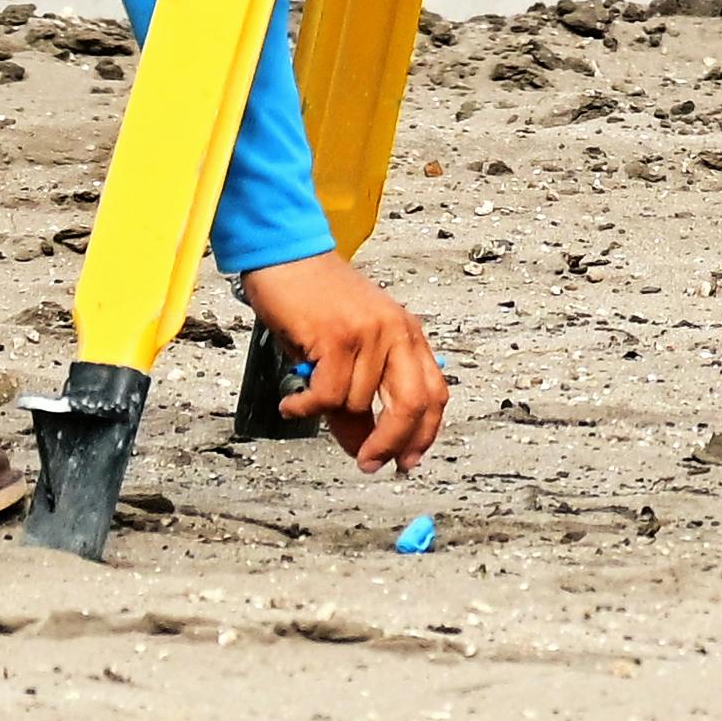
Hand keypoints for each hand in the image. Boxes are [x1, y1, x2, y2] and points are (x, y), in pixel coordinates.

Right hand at [236, 252, 449, 474]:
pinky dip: (306, 407)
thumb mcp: (348, 350)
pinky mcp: (337, 337)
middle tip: (370, 463)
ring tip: (305, 402)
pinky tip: (293, 403)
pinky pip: (327, 395)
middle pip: (412, 405)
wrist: (287, 256)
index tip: (405, 461)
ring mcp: (369, 333)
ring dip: (328, 414)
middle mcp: (396, 332)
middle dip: (391, 443)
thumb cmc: (315, 302)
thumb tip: (363, 448)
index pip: (434, 394)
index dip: (423, 434)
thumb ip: (362, 396)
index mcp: (408, 334)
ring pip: (358, 403)